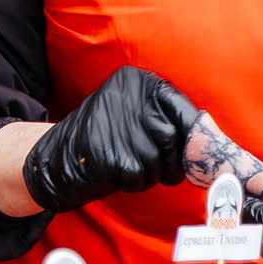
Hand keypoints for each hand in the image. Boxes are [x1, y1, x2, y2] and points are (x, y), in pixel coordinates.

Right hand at [20, 66, 204, 216]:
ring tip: (125, 166)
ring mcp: (121, 125)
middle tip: (152, 167)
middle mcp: (131, 97)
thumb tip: (208, 143)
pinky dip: (131, 182)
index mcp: (138, 81)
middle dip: (170, 162)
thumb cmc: (102, 139)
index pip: (183, 110)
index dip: (192, 139)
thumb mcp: (132, 116)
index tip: (196, 156)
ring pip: (158, 162)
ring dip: (148, 174)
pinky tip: (113, 173)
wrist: (54, 158)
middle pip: (174, 139)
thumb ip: (165, 121)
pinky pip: (139, 176)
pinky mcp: (112, 154)